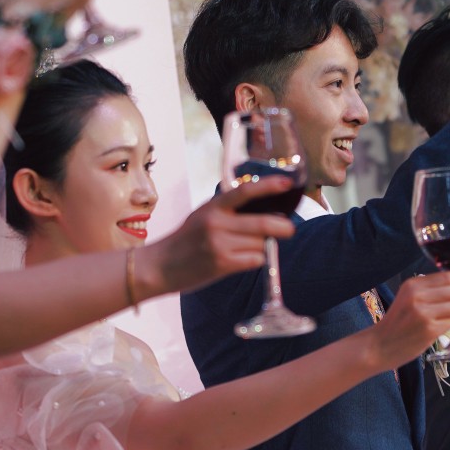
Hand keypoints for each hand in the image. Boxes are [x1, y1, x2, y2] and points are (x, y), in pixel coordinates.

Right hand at [138, 178, 297, 296]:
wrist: (160, 266)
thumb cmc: (186, 240)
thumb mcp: (203, 216)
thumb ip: (228, 211)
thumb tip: (264, 210)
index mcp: (213, 206)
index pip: (246, 191)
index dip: (269, 186)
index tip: (287, 183)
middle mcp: (217, 223)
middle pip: (263, 222)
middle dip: (283, 227)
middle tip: (289, 229)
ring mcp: (220, 244)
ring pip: (261, 244)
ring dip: (262, 247)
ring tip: (247, 249)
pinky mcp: (222, 264)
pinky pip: (254, 260)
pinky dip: (256, 260)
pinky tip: (243, 260)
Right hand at [370, 271, 449, 369]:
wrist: (379, 345)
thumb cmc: (397, 322)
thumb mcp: (408, 298)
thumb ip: (429, 290)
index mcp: (413, 284)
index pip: (448, 276)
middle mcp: (417, 295)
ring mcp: (423, 313)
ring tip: (441, 319)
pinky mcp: (428, 329)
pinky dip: (446, 327)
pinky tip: (434, 330)